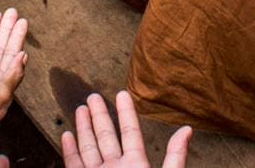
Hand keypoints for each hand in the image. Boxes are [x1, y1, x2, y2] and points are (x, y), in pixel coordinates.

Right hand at [61, 91, 191, 167]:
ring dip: (84, 128)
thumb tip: (187, 129)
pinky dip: (70, 151)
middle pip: (106, 137)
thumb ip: (175, 157)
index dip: (126, 113)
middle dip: (100, 116)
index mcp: (137, 167)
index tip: (122, 93)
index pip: (130, 133)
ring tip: (80, 109)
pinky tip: (67, 135)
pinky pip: (75, 166)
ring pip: (89, 148)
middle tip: (93, 96)